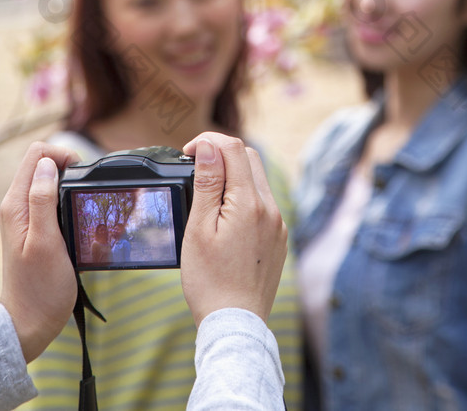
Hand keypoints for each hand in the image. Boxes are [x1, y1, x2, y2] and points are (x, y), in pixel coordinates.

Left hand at [0, 141, 79, 362]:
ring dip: (69, 185)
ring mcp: (25, 216)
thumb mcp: (46, 242)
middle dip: (68, 167)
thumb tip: (48, 164)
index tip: (82, 175)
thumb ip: (43, 200)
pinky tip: (79, 218)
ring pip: (48, 180)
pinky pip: (50, 199)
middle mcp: (16, 205)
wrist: (29, 323)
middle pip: (43, 163)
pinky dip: (67, 200)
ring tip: (85, 205)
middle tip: (86, 192)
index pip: (37, 154)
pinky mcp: (35, 227)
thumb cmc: (40, 288)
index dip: (62, 155)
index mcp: (16, 204)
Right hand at [180, 132, 287, 326]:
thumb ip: (206, 183)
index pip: (233, 148)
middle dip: (221, 154)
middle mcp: (271, 209)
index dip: (208, 141)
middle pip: (249, 158)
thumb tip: (209, 147)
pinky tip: (224, 217)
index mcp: (250, 203)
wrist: (235, 325)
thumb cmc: (210, 281)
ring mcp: (278, 224)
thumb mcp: (199, 228)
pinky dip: (243, 197)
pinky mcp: (278, 238)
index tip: (188, 152)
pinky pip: (263, 203)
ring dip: (233, 176)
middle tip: (195, 169)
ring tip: (206, 195)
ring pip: (257, 180)